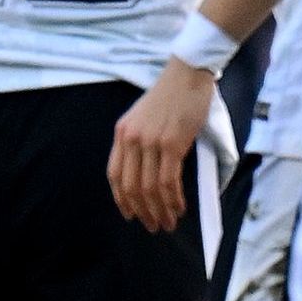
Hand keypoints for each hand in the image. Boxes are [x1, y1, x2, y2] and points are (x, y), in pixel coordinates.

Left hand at [111, 61, 216, 233]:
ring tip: (169, 222)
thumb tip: (149, 173)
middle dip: (142, 211)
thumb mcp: (144, 117)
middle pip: (131, 186)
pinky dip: (173, 198)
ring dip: (160, 210)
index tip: (129, 215)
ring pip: (150, 187)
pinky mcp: (172, 144)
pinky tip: (179, 207)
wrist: (187, 74)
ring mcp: (150, 142)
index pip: (114, 174)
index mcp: (122, 133)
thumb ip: (141, 142)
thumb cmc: (170, 96)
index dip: (121, 199)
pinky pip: (168, 180)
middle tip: (154, 226)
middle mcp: (131, 139)